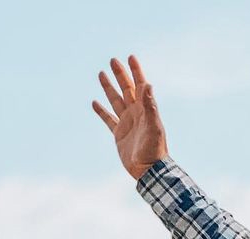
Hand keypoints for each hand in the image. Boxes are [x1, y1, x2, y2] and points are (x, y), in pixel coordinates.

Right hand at [92, 55, 168, 180]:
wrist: (149, 170)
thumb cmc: (154, 149)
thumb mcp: (153, 126)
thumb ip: (150, 106)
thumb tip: (148, 85)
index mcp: (146, 110)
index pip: (140, 86)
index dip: (136, 71)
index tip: (130, 57)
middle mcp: (136, 114)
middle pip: (126, 89)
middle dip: (120, 74)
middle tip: (113, 60)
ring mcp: (127, 123)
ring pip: (115, 100)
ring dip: (109, 87)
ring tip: (101, 73)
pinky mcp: (118, 134)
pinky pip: (108, 119)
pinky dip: (101, 111)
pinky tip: (95, 102)